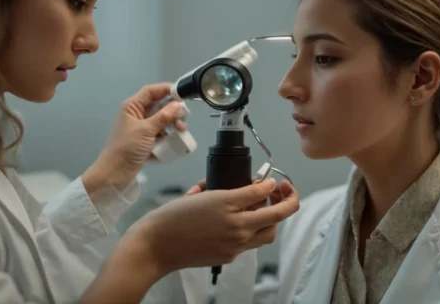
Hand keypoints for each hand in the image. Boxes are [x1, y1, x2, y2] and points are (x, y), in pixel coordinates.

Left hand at [83, 83, 185, 193]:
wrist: (114, 174)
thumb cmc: (127, 148)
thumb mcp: (146, 130)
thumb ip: (163, 116)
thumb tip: (177, 104)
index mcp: (132, 107)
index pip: (151, 91)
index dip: (166, 89)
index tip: (182, 94)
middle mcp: (136, 115)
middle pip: (158, 106)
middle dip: (172, 111)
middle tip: (183, 118)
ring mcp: (140, 129)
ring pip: (160, 121)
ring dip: (171, 125)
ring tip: (181, 131)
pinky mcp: (144, 142)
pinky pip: (159, 135)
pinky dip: (167, 137)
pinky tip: (175, 142)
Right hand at [121, 177, 299, 274]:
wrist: (156, 244)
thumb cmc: (175, 218)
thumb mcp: (208, 194)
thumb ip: (241, 191)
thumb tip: (262, 185)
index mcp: (234, 214)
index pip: (271, 203)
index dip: (280, 190)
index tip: (277, 182)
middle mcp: (238, 233)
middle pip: (275, 221)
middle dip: (283, 204)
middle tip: (278, 192)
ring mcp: (234, 247)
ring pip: (265, 233)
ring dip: (269, 219)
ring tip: (260, 206)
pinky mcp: (227, 257)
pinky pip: (247, 243)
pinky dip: (249, 229)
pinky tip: (236, 219)